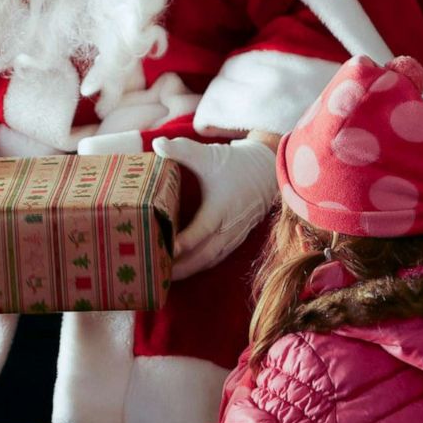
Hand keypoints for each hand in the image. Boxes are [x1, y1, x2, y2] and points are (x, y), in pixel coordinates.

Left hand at [152, 136, 277, 279]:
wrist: (266, 171)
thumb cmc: (234, 163)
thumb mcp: (208, 154)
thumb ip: (182, 150)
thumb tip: (157, 144)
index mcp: (222, 207)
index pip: (202, 230)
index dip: (185, 241)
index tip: (167, 249)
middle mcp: (229, 226)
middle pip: (203, 255)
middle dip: (180, 266)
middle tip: (156, 273)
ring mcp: (234, 236)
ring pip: (210, 260)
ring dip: (188, 270)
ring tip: (164, 278)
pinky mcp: (235, 239)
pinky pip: (216, 258)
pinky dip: (200, 266)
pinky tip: (183, 271)